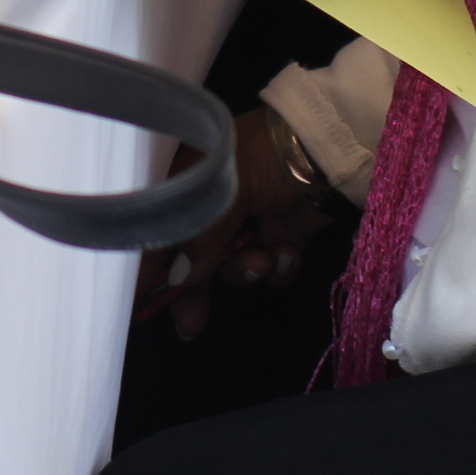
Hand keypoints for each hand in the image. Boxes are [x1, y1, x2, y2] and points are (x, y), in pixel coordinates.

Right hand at [135, 107, 341, 339]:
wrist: (327, 150)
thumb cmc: (262, 160)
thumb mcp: (221, 195)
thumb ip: (198, 241)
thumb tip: (177, 280)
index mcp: (190, 186)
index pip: (162, 232)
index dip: (154, 268)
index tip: (148, 303)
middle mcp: (215, 207)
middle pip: (196, 259)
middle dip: (198, 289)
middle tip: (192, 324)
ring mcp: (250, 223)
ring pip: (235, 268)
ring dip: (248, 270)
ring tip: (264, 259)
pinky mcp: (283, 237)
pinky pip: (272, 269)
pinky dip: (280, 266)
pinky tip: (287, 251)